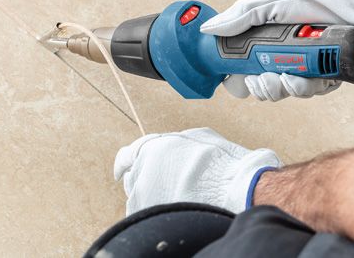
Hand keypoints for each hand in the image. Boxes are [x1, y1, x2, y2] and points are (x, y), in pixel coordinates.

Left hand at [114, 128, 279, 214]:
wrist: (232, 188)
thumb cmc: (220, 161)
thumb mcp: (197, 136)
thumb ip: (175, 141)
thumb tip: (170, 145)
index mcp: (152, 148)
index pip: (127, 156)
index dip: (124, 164)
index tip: (121, 170)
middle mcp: (143, 172)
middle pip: (135, 178)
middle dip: (145, 179)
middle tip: (166, 182)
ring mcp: (146, 197)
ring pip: (140, 198)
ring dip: (152, 196)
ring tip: (178, 195)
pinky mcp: (152, 217)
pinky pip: (148, 215)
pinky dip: (158, 213)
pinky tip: (177, 208)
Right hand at [201, 0, 353, 100]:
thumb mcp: (273, 0)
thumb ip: (242, 16)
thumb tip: (210, 30)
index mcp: (272, 29)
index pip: (248, 61)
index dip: (242, 76)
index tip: (238, 83)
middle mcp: (290, 45)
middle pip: (268, 80)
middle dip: (265, 86)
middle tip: (266, 81)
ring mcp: (312, 57)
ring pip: (292, 88)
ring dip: (289, 88)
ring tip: (292, 78)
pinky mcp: (333, 67)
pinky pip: (317, 87)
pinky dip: (313, 86)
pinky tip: (315, 78)